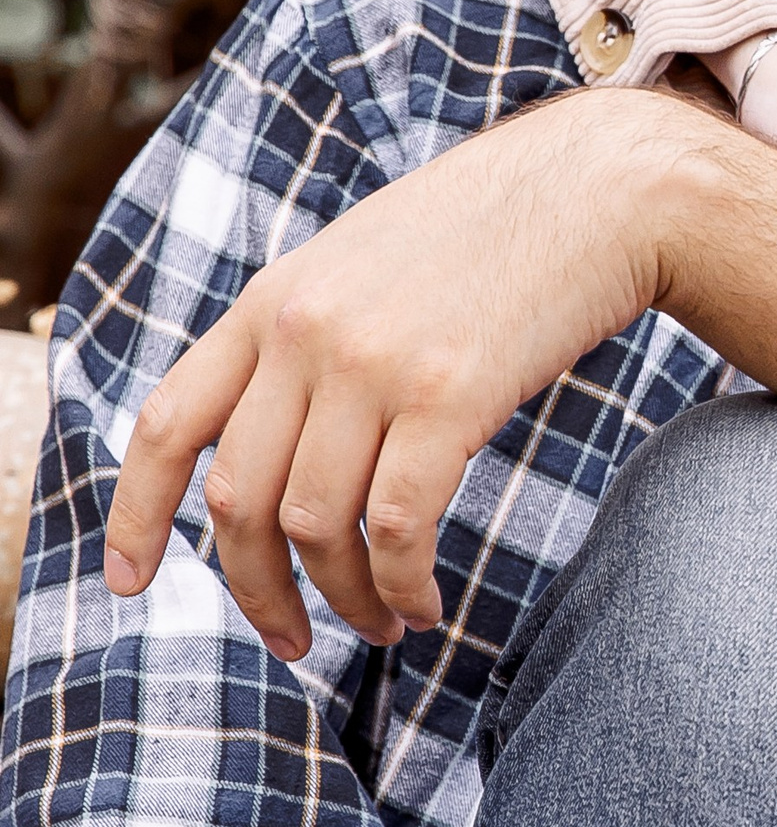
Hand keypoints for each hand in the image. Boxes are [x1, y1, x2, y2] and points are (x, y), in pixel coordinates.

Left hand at [103, 96, 674, 660]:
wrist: (598, 188)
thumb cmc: (493, 235)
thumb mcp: (363, 266)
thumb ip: (307, 342)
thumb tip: (280, 451)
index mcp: (271, 300)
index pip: (169, 423)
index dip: (135, 515)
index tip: (128, 582)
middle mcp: (304, 330)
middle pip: (238, 499)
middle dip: (257, 591)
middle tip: (294, 639)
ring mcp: (372, 362)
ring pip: (316, 524)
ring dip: (345, 597)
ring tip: (384, 625)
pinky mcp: (448, 394)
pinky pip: (397, 526)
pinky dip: (403, 585)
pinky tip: (426, 604)